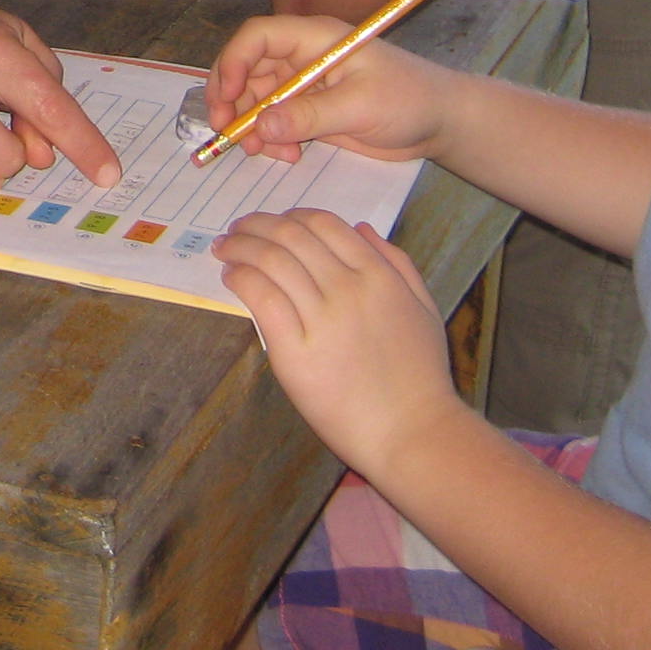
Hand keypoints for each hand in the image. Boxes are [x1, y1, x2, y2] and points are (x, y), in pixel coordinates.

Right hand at [205, 20, 450, 163]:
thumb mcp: (359, 107)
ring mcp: (306, 85)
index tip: (226, 99)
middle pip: (249, 69)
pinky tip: (286, 155)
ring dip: (252, 125)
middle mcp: (304, 57)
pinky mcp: (311, 110)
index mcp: (315, 39)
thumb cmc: (409, 100)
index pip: (258, 37)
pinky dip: (271, 138)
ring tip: (262, 152)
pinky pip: (276, 121)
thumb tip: (260, 126)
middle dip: (233, 101)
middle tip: (226, 133)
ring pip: (258, 99)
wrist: (440, 123)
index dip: (234, 62)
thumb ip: (309, 116)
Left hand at [214, 208, 464, 474]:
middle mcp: (348, 288)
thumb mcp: (424, 309)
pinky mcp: (295, 352)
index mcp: (378, 275)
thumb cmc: (421, 376)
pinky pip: (262, 298)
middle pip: (291, 236)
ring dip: (241, 246)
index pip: (323, 224)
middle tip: (237, 229)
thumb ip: (397, 264)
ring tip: (225, 248)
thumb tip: (362, 228)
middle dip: (257, 225)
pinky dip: (241, 278)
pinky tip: (231, 276)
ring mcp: (322, 319)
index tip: (273, 222)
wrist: (413, 434)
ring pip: (271, 261)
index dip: (291, 216)